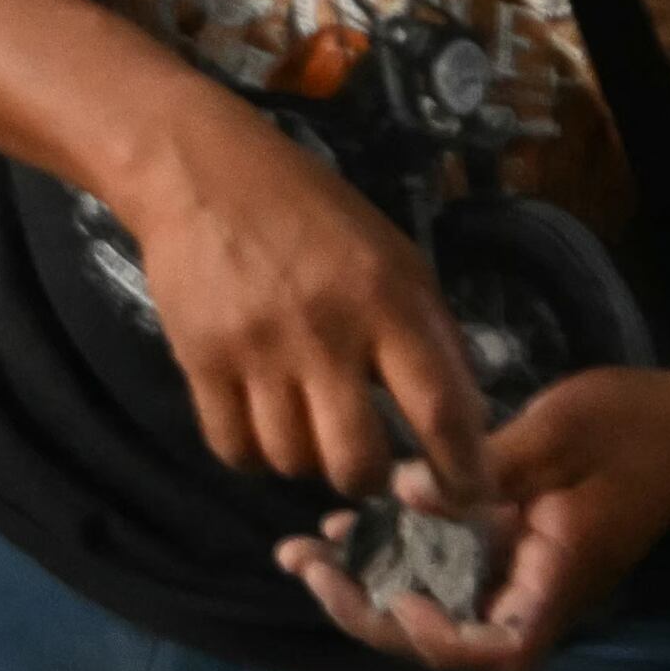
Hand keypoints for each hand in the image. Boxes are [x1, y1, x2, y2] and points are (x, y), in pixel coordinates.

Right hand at [112, 103, 497, 510]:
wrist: (200, 173)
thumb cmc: (310, 212)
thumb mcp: (393, 255)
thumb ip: (430, 333)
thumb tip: (465, 420)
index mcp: (385, 299)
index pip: (439, 409)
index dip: (462, 470)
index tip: (470, 497)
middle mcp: (323, 331)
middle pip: (357, 461)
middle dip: (372, 480)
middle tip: (370, 464)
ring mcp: (256, 350)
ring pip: (292, 461)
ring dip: (309, 462)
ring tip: (310, 430)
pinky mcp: (199, 360)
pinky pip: (234, 449)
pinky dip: (255, 455)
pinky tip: (265, 426)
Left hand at [275, 363, 669, 670]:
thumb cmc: (632, 427)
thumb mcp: (558, 435)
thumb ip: (485, 469)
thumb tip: (403, 495)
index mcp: (557, 577)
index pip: (500, 650)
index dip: (444, 642)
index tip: (401, 599)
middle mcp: (534, 588)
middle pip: (449, 640)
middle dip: (371, 614)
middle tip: (306, 567)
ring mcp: (520, 570)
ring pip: (436, 605)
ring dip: (367, 586)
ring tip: (298, 554)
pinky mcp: (508, 544)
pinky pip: (443, 567)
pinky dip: (391, 554)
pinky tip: (339, 526)